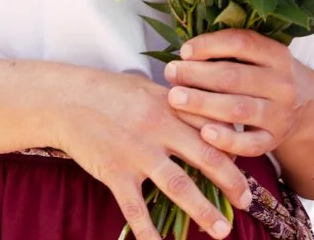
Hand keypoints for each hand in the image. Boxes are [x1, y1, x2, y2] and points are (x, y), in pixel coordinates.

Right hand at [51, 69, 251, 239]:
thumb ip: (179, 105)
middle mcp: (159, 129)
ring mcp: (138, 153)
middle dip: (231, 182)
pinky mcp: (116, 172)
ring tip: (221, 230)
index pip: (212, 129)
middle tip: (246, 201)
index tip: (247, 167)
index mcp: (171, 106)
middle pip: (206, 158)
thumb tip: (209, 120)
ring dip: (203, 210)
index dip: (234, 149)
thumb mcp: (149, 89)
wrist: (66, 99)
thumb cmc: (109, 92)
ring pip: (179, 186)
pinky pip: (137, 208)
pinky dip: (149, 231)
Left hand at [164, 29, 313, 157]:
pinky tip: (204, 133)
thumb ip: (230, 51)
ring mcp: (280, 114)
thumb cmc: (265, 76)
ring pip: (238, 109)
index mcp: (277, 55)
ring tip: (175, 98)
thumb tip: (186, 53)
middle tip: (170, 74)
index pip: (242, 43)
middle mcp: (282, 83)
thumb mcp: (259, 56)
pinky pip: (249, 144)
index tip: (184, 51)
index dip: (210, 45)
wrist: (304, 107)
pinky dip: (227, 140)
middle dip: (197, 75)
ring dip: (203, 103)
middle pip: (234, 77)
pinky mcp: (273, 140)